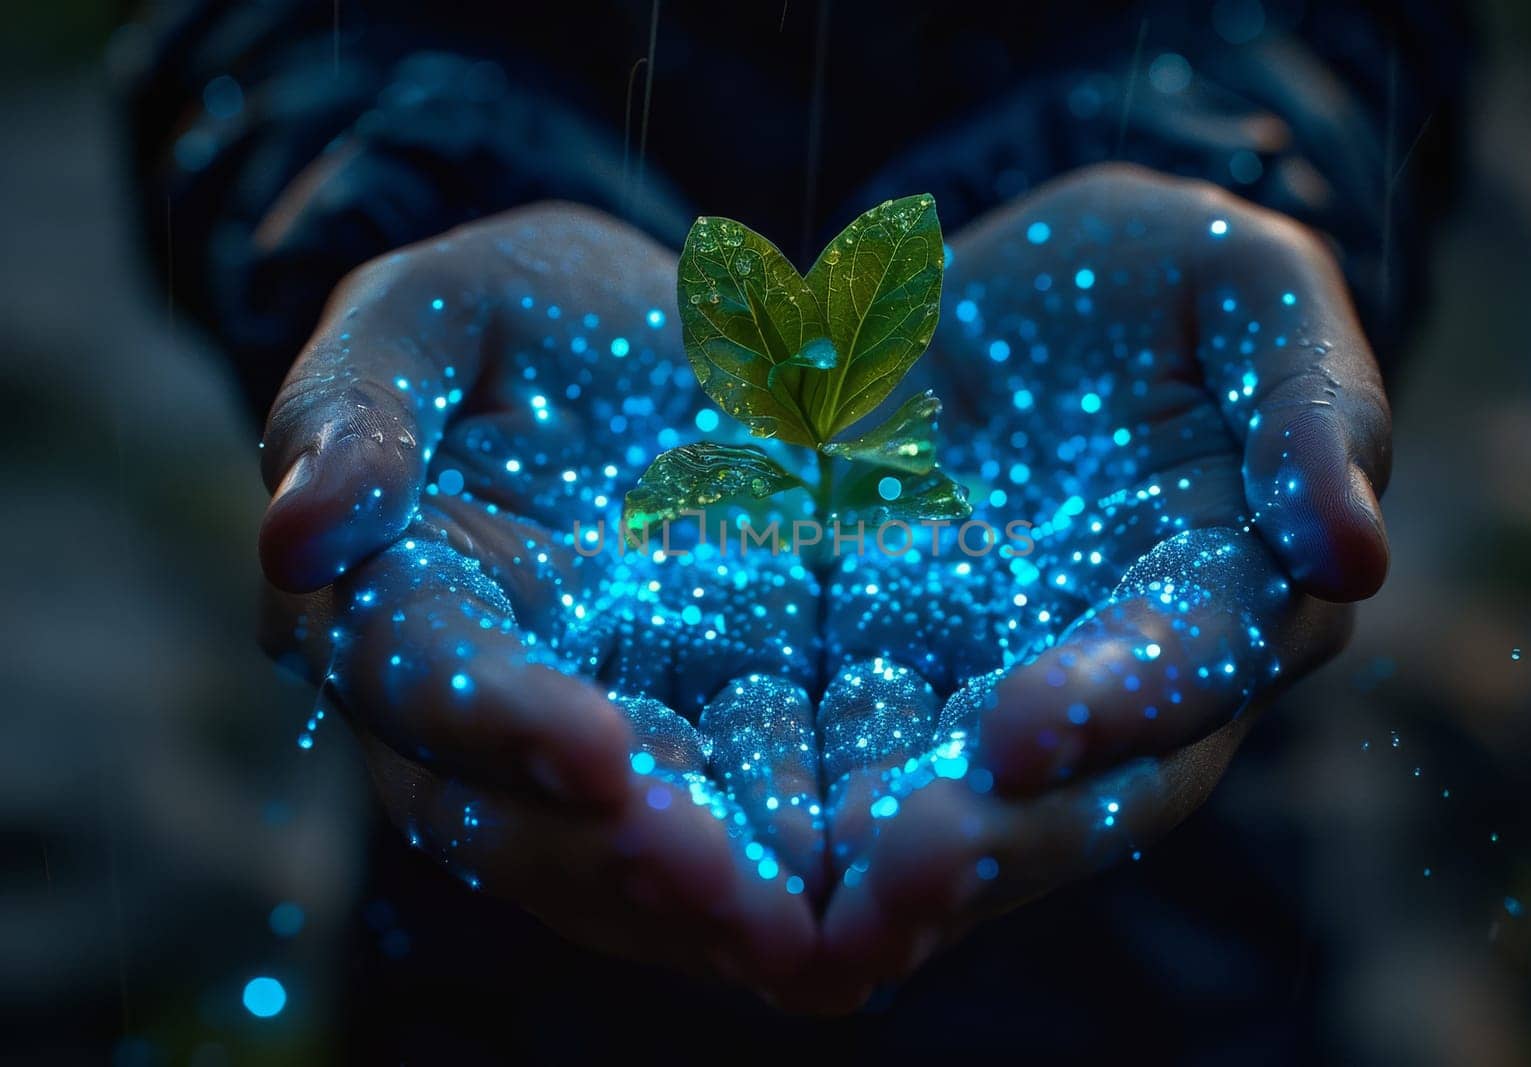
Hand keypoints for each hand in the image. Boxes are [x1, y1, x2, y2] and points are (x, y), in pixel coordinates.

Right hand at [256, 203, 820, 988]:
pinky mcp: (714, 741)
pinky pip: (732, 834)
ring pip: (617, 859)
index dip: (496, 717)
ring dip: (699, 911)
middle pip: (511, 815)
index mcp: (406, 590)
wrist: (688, 340)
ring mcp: (604, 730)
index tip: (595, 748)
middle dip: (610, 861)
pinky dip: (781, 880)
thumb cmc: (539, 314)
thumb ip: (358, 402)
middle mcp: (489, 700)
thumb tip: (295, 537)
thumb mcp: (443, 308)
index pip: (422, 672)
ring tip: (799, 942)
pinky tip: (855, 913)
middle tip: (724, 896)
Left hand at [803, 164, 1389, 995]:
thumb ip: (1312, 398)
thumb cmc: (1141, 276)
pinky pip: (871, 762)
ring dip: (906, 861)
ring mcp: (1011, 689)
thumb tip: (1356, 555)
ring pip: (982, 808)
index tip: (1017, 728)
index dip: (1119, 697)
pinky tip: (758, 845)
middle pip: (1092, 785)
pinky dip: (823, 809)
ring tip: (824, 897)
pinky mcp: (904, 683)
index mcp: (1233, 583)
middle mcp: (1132, 674)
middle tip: (901, 867)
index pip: (1196, 661)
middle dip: (1004, 832)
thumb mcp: (1240, 281)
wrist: (990, 297)